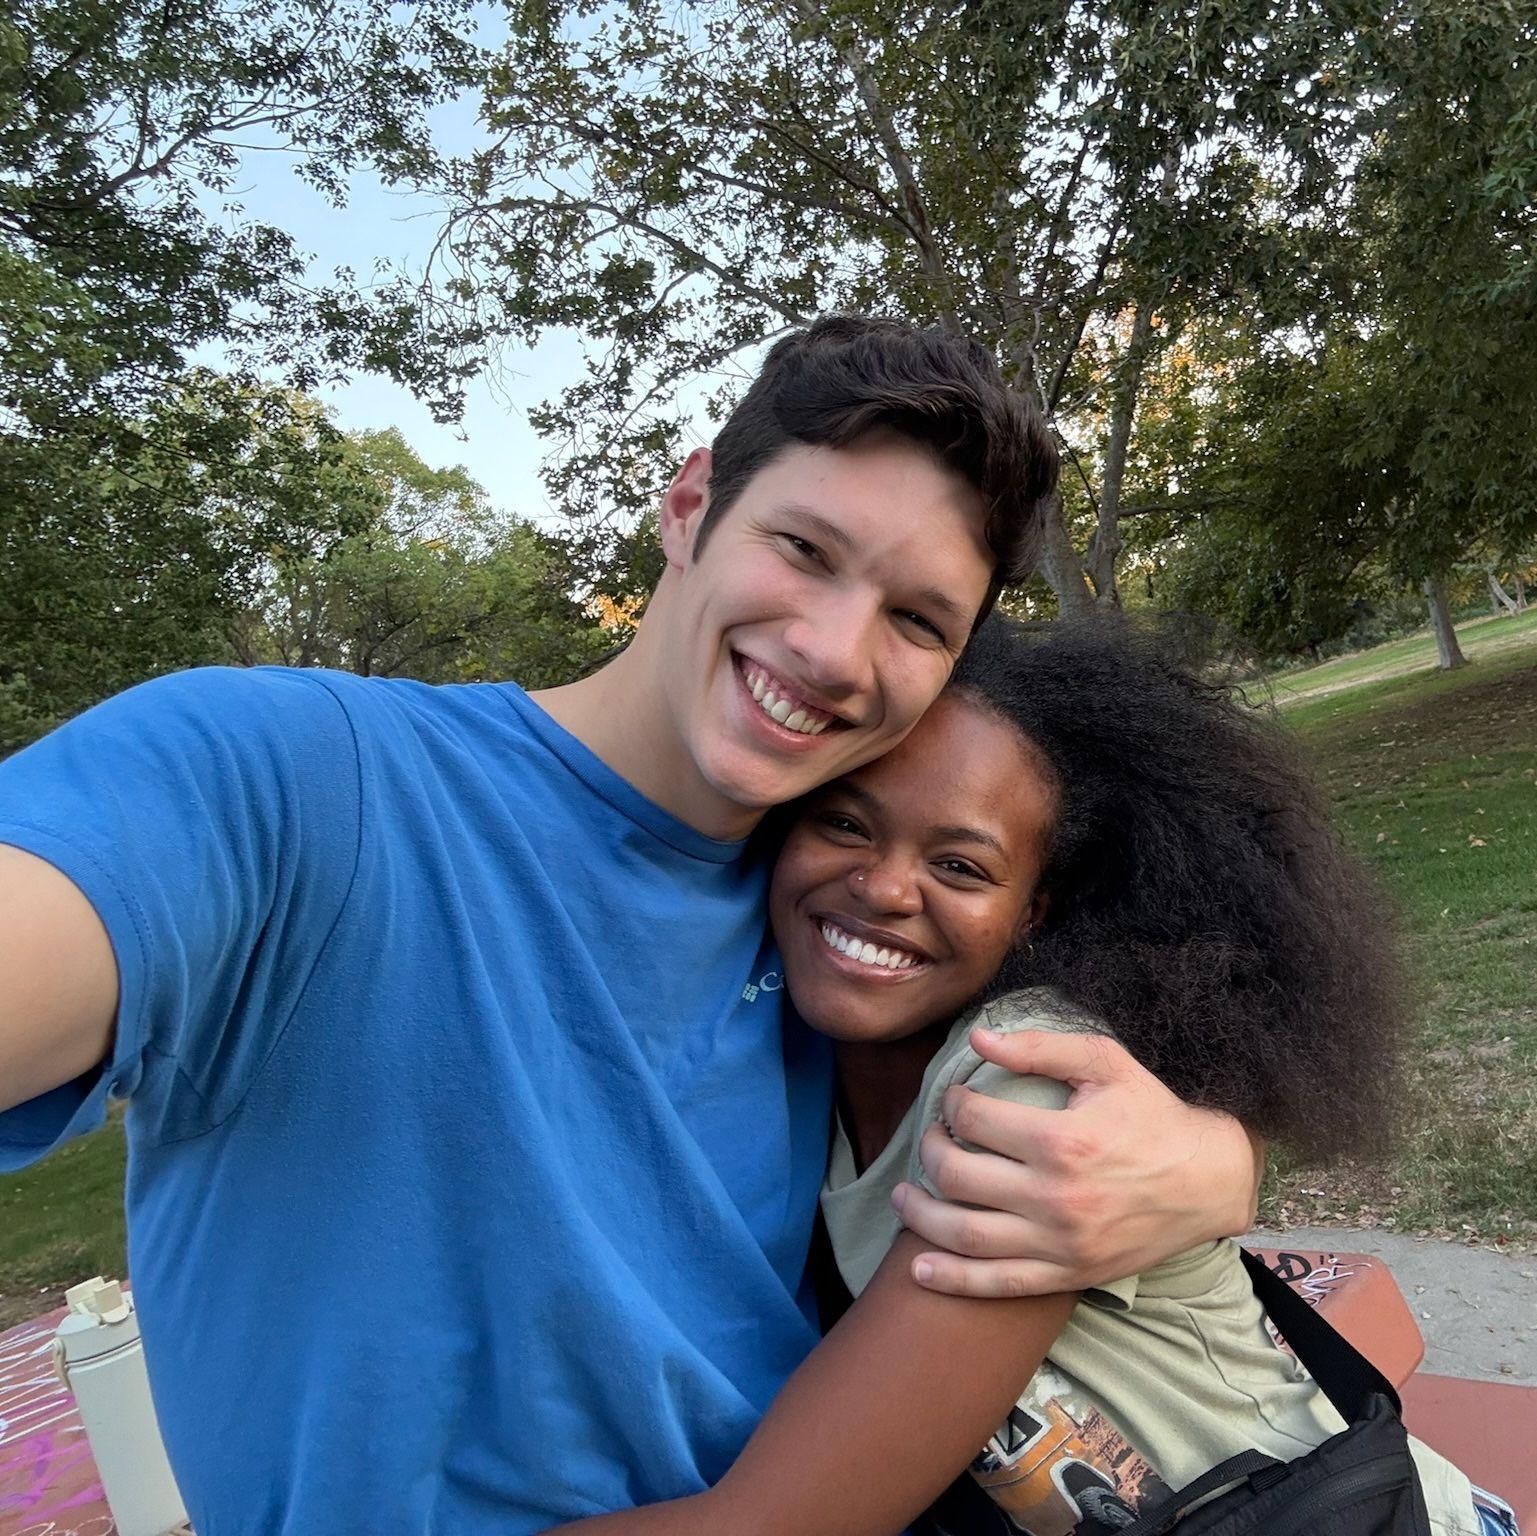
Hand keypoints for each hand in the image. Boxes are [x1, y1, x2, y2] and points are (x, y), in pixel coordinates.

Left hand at [892, 1027, 1261, 1297]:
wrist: (1208, 1180)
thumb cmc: (1153, 1114)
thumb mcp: (1105, 1063)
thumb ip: (1039, 1048)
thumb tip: (978, 1041)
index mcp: (1062, 1139)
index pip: (974, 1120)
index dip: (951, 1105)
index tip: (953, 1101)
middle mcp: (1056, 1196)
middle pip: (959, 1176)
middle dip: (930, 1151)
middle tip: (930, 1138)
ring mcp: (1060, 1242)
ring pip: (967, 1235)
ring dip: (922, 1216)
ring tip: (903, 1196)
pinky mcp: (1068, 1274)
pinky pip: (999, 1284)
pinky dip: (953, 1279)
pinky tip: (919, 1268)